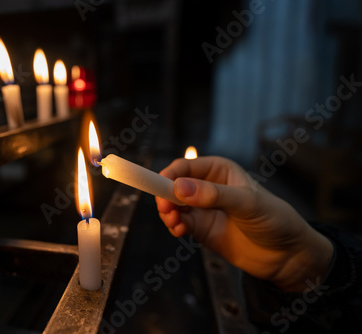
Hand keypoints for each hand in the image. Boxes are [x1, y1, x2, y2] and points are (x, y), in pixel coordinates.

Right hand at [155, 156, 333, 290]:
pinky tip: (179, 231)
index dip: (169, 174)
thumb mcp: (246, 203)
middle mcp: (207, 187)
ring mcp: (203, 209)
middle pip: (174, 186)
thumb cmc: (274, 220)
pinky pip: (179, 223)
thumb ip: (213, 195)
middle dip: (165, 196)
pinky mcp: (201, 229)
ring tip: (174, 223)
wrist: (287, 256)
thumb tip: (179, 188)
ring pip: (173, 206)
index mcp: (219, 171)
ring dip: (168, 213)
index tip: (158, 186)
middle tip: (166, 210)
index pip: (185, 167)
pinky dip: (174, 226)